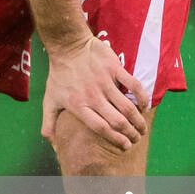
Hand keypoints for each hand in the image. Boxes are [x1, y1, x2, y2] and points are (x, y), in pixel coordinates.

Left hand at [40, 33, 147, 149]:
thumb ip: (49, 124)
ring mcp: (104, 83)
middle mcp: (93, 97)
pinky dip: (142, 97)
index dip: (116, 139)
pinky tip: (145, 106)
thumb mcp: (49, 101)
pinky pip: (133, 85)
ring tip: (142, 128)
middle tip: (137, 139)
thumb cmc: (59, 76)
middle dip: (130, 134)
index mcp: (78, 107)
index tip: (125, 146)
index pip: (101, 128)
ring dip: (138, 120)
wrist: (68, 47)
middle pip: (117, 121)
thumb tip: (53, 147)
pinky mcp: (114, 69)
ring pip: (127, 107)